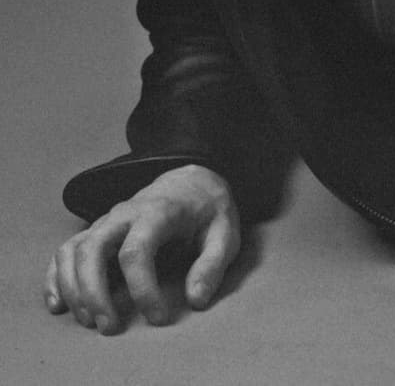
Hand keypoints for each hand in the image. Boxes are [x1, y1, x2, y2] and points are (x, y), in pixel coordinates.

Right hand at [44, 164, 239, 333]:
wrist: (191, 181)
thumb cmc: (208, 210)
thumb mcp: (226, 231)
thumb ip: (213, 264)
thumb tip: (196, 300)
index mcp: (158, 212)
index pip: (137, 251)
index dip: (142, 288)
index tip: (158, 317)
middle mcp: (124, 214)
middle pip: (93, 250)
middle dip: (94, 292)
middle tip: (109, 327)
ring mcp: (106, 221)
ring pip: (73, 251)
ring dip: (73, 289)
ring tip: (89, 321)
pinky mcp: (95, 231)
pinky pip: (65, 251)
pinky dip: (56, 278)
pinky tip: (59, 305)